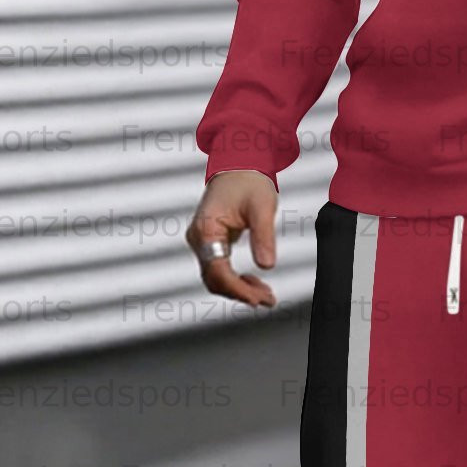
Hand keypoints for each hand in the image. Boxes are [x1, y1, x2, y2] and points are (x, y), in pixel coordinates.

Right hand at [186, 170, 278, 306]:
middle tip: (267, 300)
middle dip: (240, 293)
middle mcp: (198, 237)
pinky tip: (254, 284)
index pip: (218, 270)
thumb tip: (267, 265)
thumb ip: (263, 237)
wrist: (238, 165)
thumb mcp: (262, 207)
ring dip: (238, 289)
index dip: (238, 289)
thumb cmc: (248, 181)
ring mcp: (201, 240)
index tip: (258, 299)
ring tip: (265, 295)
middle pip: (214, 279)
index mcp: (206, 229)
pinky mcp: (209, 241)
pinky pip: (218, 268)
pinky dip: (235, 280)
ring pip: (215, 277)